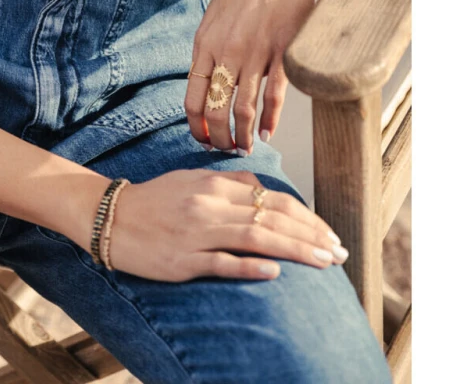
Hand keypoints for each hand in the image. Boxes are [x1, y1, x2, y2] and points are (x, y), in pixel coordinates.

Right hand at [105, 169, 348, 281]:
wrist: (110, 216)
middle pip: (273, 218)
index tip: (330, 234)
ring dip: (295, 250)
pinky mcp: (182, 261)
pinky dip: (250, 266)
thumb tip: (263, 188)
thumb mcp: (193, 179)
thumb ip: (229, 181)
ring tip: (323, 262)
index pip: (274, 200)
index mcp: (216, 186)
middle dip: (312, 236)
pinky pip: (221, 263)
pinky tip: (275, 272)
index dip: (308, 218)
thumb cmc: (155, 199)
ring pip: (256, 238)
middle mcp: (211, 206)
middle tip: (339, 253)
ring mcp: (197, 234)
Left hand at [185, 0, 324, 152]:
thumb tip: (216, 80)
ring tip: (245, 149)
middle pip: (214, 110)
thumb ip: (214, 48)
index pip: (192, 98)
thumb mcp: (218, 15)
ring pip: (243, 109)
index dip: (196, 126)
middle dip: (218, 138)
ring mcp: (254, 52)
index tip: (203, 140)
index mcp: (204, 43)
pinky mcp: (282, 49)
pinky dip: (268, 120)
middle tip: (225, 150)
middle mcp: (225, 51)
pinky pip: (273, 96)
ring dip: (242, 135)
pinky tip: (266, 133)